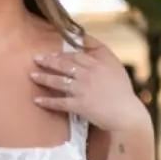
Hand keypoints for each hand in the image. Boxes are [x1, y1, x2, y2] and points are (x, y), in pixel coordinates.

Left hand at [29, 50, 147, 136]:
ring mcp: (84, 89)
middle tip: (37, 59)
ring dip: (44, 78)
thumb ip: (101, 56)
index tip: (52, 53)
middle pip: (64, 64)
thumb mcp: (116, 68)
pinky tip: (37, 100)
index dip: (62, 53)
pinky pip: (60, 102)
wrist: (128, 115)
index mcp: (100, 63)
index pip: (77, 54)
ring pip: (59, 81)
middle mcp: (90, 73)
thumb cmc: (123, 92)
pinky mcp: (80, 105)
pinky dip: (48, 102)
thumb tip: (84, 44)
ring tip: (33, 75)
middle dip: (48, 61)